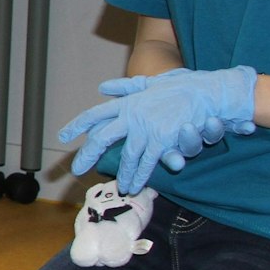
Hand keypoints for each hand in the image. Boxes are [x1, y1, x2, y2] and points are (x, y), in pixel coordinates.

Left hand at [58, 65, 256, 193]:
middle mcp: (132, 116)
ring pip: (127, 156)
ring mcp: (146, 129)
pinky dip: (140, 176)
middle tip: (77, 170)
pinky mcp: (162, 140)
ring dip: (123, 173)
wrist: (206, 92)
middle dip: (89, 155)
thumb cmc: (181, 87)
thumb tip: (103, 87)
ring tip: (120, 185)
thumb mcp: (151, 83)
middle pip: (103, 138)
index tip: (62, 136)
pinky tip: (135, 186)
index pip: (96, 114)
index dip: (77, 125)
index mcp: (128, 103)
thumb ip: (126, 87)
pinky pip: (147, 163)